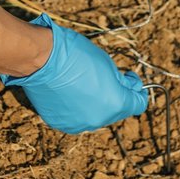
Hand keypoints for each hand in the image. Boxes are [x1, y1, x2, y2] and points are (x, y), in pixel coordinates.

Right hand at [0, 13, 147, 133]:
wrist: (41, 59)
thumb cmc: (75, 54)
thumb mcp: (106, 62)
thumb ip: (120, 81)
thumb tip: (128, 87)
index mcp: (115, 103)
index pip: (138, 103)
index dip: (136, 89)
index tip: (129, 77)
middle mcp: (99, 120)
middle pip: (116, 110)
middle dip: (115, 94)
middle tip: (104, 75)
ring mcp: (78, 124)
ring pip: (95, 115)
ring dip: (95, 102)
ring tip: (82, 81)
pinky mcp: (60, 123)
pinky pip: (76, 115)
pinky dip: (76, 105)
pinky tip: (68, 88)